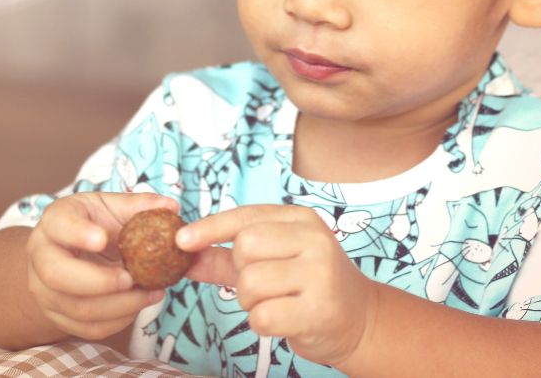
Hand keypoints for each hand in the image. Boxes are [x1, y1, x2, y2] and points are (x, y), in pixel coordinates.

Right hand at [25, 192, 177, 340]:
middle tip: (131, 278)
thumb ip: (140, 205)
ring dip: (117, 305)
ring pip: (75, 307)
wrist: (73, 252)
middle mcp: (42, 256)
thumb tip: (171, 207)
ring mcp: (46, 290)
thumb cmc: (96, 223)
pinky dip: (118, 320)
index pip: (58, 224)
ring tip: (150, 293)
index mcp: (55, 221)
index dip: (78, 233)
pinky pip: (87, 328)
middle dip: (98, 280)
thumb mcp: (113, 206)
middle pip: (57, 274)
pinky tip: (140, 304)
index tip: (103, 239)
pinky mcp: (59, 315)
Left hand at [177, 204, 378, 367]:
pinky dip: (262, 323)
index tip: (180, 241)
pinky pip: (262, 316)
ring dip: (250, 301)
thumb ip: (226, 258)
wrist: (360, 319)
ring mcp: (320, 272)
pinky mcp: (320, 308)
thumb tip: (184, 255)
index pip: (246, 216)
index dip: (210, 228)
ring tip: (276, 302)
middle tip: (263, 284)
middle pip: (244, 248)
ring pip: (250, 283)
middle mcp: (314, 239)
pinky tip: (284, 319)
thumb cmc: (308, 286)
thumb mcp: (272, 262)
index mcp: (301, 219)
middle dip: (241, 272)